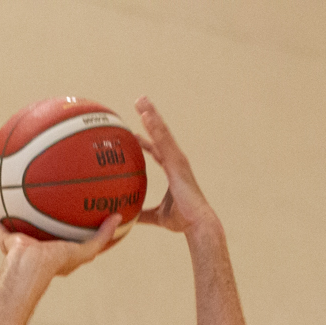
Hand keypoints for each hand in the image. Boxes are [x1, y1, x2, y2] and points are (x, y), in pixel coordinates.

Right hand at [0, 205, 121, 277]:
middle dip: (41, 213)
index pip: (64, 236)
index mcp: (57, 251)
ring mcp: (21, 244)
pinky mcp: (7, 241)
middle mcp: (38, 246)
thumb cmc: (57, 263)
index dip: (68, 223)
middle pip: (39, 226)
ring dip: (13, 210)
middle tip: (45, 194)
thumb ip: (102, 236)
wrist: (30, 269)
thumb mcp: (85, 250)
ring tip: (13, 191)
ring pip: (16, 223)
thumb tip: (120, 217)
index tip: (76, 208)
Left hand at [133, 96, 217, 234]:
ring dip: (152, 115)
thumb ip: (143, 215)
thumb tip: (128, 218)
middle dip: (150, 118)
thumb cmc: (182, 220)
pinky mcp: (177, 163)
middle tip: (140, 102)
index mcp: (173, 171)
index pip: (157, 151)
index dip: (147, 142)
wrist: (197, 223)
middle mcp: (176, 161)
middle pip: (160, 135)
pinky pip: (163, 142)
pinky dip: (155, 128)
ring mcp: (178, 160)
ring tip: (141, 100)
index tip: (135, 134)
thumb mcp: (157, 217)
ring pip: (162, 133)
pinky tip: (146, 116)